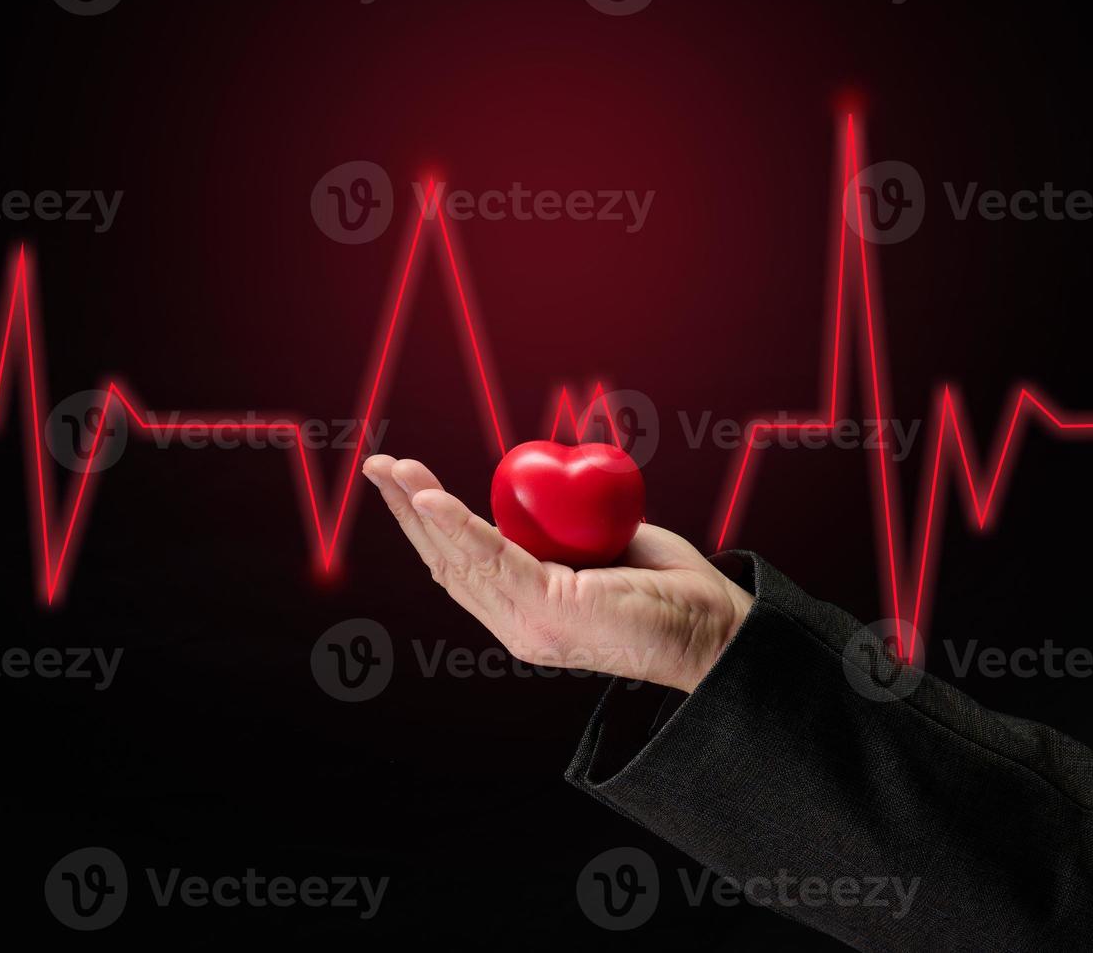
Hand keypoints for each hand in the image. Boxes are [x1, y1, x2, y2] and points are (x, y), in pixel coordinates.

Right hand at [362, 454, 753, 692]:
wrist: (715, 628)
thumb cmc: (667, 584)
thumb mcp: (601, 544)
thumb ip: (562, 529)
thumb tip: (542, 491)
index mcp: (525, 611)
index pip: (460, 564)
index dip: (425, 523)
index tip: (402, 481)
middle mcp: (518, 625)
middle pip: (445, 560)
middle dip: (406, 509)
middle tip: (377, 464)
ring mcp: (529, 625)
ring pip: (460, 558)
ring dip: (421, 508)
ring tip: (393, 468)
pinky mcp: (548, 614)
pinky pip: (493, 560)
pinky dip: (458, 525)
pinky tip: (431, 498)